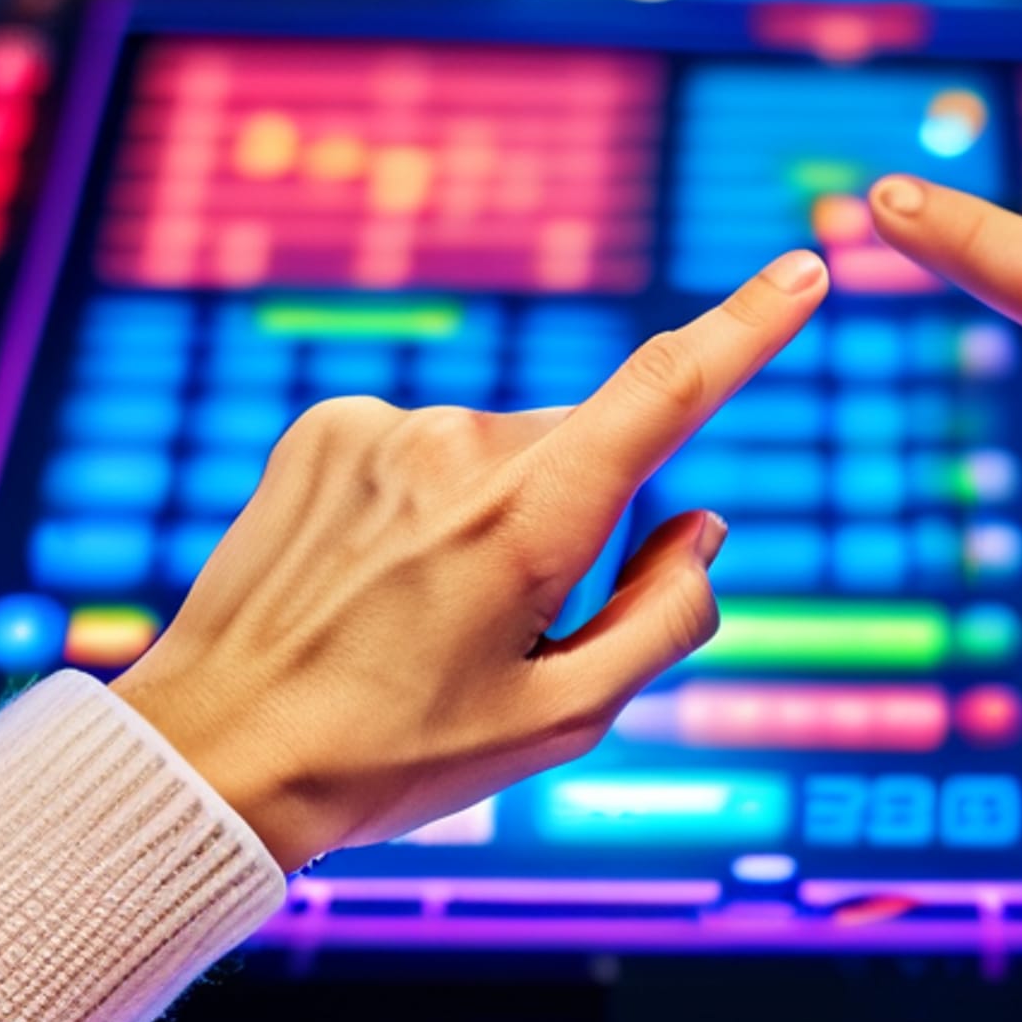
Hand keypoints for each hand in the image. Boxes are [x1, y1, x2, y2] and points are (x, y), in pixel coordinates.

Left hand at [111, 251, 828, 869]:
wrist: (215, 753)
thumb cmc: (397, 753)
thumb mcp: (562, 722)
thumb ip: (666, 619)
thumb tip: (699, 527)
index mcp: (528, 520)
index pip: (666, 392)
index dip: (748, 327)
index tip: (806, 268)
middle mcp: (458, 447)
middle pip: (583, 451)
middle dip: (579, 519)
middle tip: (507, 629)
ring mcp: (384, 428)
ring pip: (502, 452)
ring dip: (495, 514)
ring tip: (419, 615)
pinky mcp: (326, 426)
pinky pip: (424, 448)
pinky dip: (426, 501)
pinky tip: (373, 577)